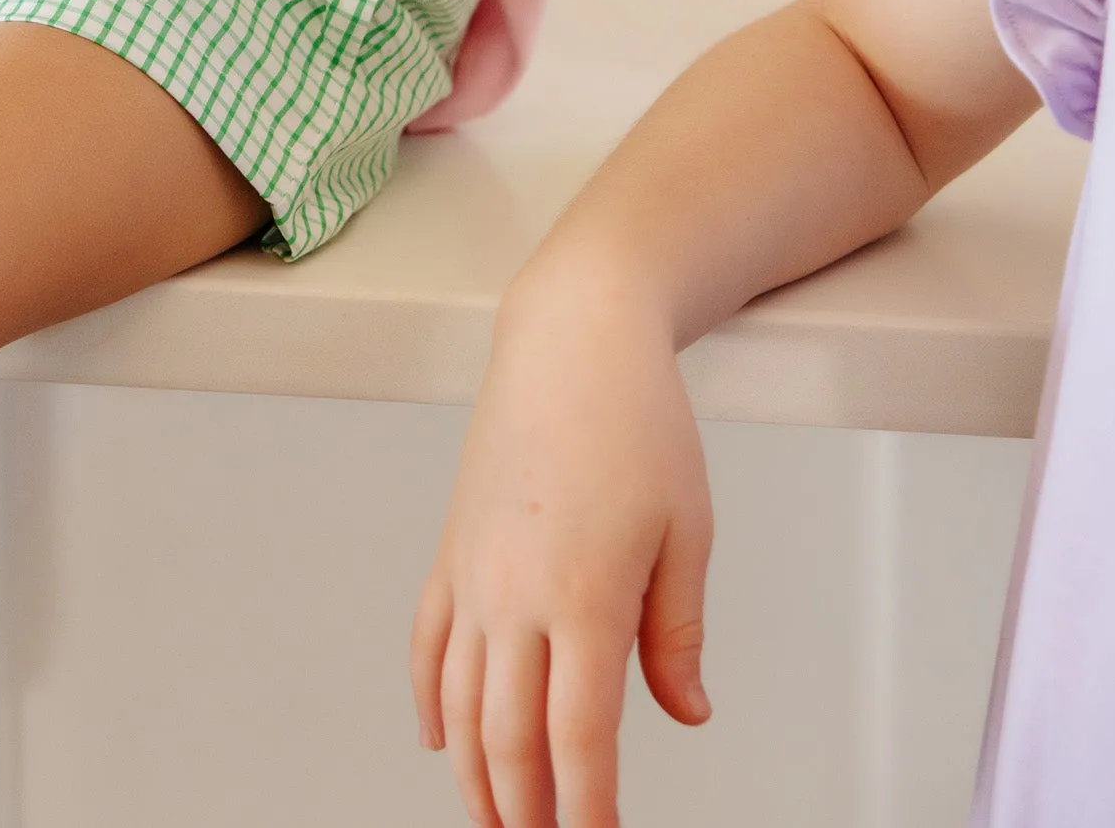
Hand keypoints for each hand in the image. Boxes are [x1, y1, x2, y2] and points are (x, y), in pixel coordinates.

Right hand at [411, 280, 712, 827]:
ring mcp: (473, 570)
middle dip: (525, 812)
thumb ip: (678, 634)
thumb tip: (686, 713)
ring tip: (496, 821)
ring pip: (457, 704)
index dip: (586, 812)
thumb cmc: (640, 420)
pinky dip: (429, 701)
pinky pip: (427, 641)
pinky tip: (442, 740)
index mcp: (584, 594)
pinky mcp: (451, 545)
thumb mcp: (688, 530)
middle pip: (508, 737)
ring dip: (474, 776)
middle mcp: (515, 591)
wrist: (572, 335)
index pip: (578, 740)